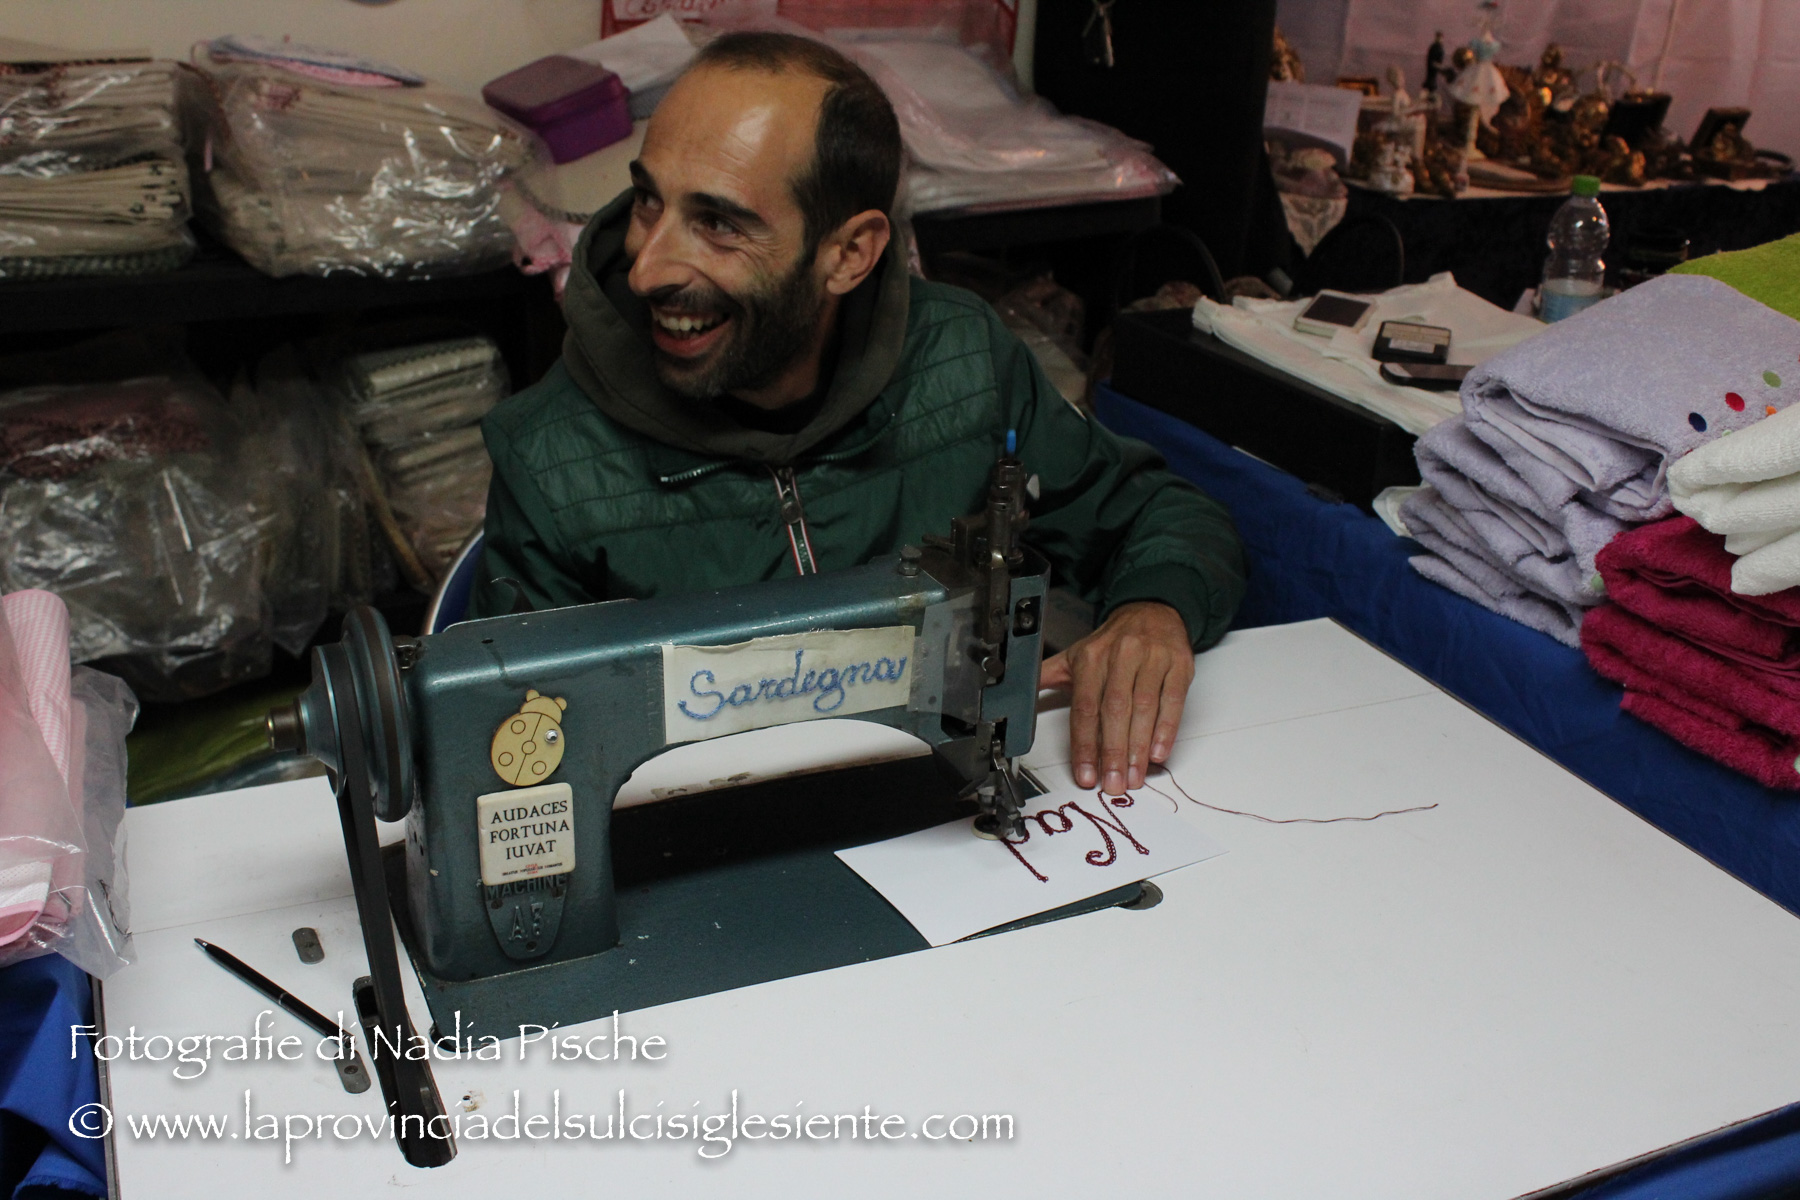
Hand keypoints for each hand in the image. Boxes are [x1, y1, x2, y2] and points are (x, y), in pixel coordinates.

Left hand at [1039, 601, 1193, 795]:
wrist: (1151, 611)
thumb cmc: (1112, 643)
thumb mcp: (1075, 655)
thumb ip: (1047, 679)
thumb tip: (1015, 699)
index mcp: (1090, 657)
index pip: (1084, 707)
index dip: (1085, 744)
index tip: (1086, 774)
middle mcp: (1120, 655)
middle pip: (1114, 710)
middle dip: (1113, 752)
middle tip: (1113, 783)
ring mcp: (1152, 658)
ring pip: (1145, 707)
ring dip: (1139, 747)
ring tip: (1134, 776)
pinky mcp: (1178, 664)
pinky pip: (1173, 700)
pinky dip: (1166, 729)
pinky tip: (1159, 752)